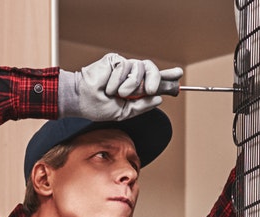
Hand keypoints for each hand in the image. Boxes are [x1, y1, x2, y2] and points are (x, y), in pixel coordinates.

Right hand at [59, 53, 182, 120]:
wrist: (80, 99)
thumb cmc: (97, 107)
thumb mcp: (123, 112)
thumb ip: (141, 106)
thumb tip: (158, 98)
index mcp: (134, 88)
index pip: (153, 79)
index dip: (166, 76)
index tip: (178, 74)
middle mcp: (131, 76)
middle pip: (151, 69)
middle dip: (155, 79)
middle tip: (150, 90)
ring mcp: (123, 67)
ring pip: (139, 68)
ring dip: (130, 85)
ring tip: (118, 93)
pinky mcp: (115, 60)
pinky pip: (125, 67)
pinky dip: (118, 80)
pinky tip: (109, 86)